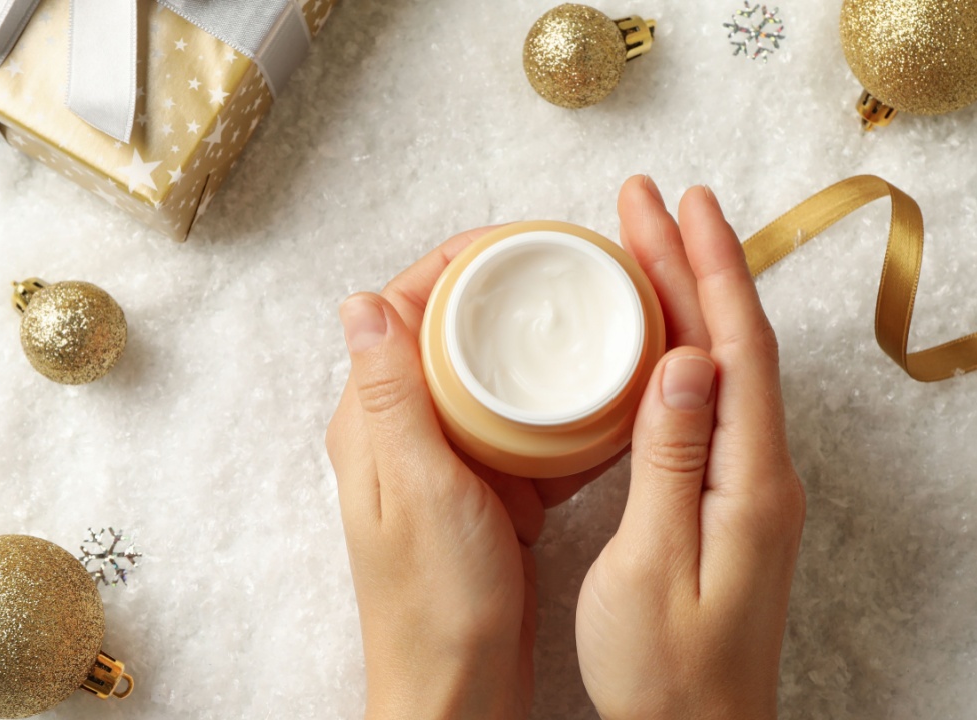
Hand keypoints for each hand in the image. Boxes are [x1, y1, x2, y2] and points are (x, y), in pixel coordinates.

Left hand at [325, 229, 618, 719]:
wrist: (459, 692)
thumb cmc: (434, 603)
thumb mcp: (416, 488)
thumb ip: (392, 396)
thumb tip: (361, 299)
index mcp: (375, 421)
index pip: (409, 309)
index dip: (462, 264)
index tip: (528, 242)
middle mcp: (409, 433)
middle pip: (461, 336)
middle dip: (516, 299)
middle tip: (582, 274)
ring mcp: (455, 465)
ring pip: (502, 383)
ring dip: (547, 354)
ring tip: (608, 321)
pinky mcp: (493, 495)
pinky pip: (533, 434)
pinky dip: (568, 414)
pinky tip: (615, 400)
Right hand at [576, 178, 806, 719]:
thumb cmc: (666, 672)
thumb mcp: (651, 565)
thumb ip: (669, 460)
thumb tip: (685, 360)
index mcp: (749, 482)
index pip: (737, 348)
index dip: (710, 268)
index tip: (681, 203)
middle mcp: (762, 473)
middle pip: (731, 344)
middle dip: (692, 264)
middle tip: (646, 200)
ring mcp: (749, 487)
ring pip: (723, 368)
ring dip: (687, 299)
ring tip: (645, 243)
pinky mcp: (729, 502)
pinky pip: (711, 403)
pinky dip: (683, 350)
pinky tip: (654, 337)